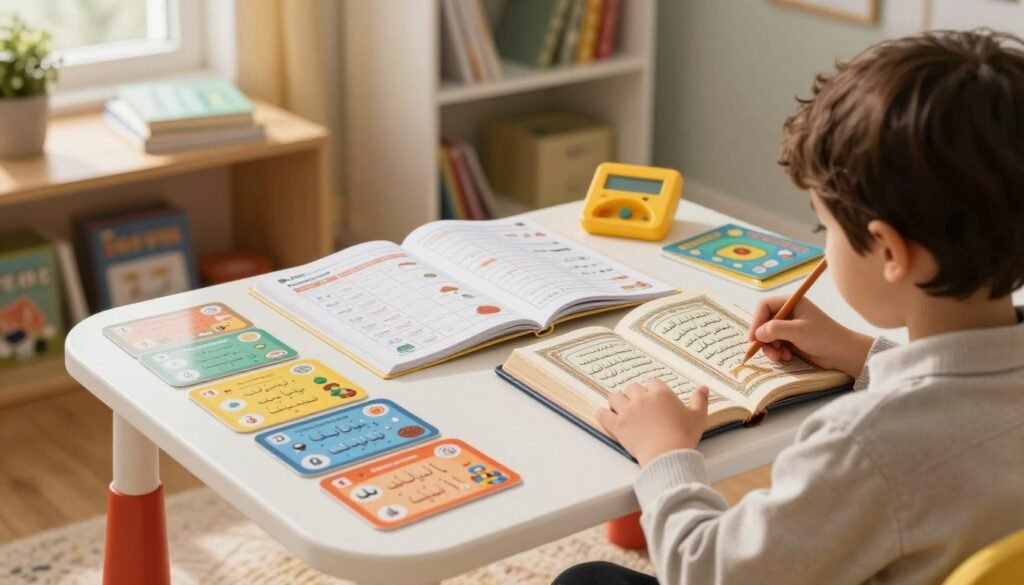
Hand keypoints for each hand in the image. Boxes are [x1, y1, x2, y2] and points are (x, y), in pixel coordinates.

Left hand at [596, 379, 708, 466]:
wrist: (668, 455)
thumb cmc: (684, 436)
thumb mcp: (698, 417)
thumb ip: (700, 400)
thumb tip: (703, 388)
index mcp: (661, 394)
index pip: (652, 383)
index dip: (652, 390)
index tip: (654, 399)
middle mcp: (642, 398)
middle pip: (632, 387)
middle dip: (634, 394)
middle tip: (638, 405)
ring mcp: (627, 411)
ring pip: (615, 397)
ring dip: (617, 401)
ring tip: (621, 409)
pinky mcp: (617, 425)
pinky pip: (603, 414)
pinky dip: (602, 414)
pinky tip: (604, 415)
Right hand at [748, 296, 873, 377]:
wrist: (843, 354)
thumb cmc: (824, 337)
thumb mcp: (798, 331)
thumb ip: (775, 329)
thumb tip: (757, 333)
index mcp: (792, 303)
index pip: (764, 306)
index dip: (757, 320)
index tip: (754, 337)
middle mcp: (790, 312)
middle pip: (764, 322)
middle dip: (764, 338)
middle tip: (767, 350)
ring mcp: (791, 327)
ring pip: (769, 336)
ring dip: (771, 348)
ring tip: (779, 357)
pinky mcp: (793, 340)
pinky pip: (776, 344)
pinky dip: (778, 352)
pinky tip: (787, 357)